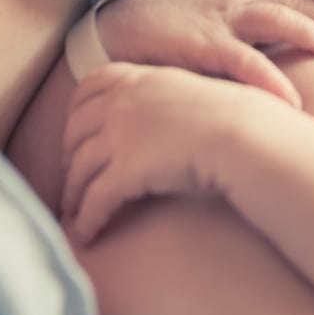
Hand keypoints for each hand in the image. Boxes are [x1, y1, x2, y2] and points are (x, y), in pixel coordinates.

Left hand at [60, 62, 269, 244]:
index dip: (75, 112)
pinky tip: (88, 235)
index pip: (89, 87)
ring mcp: (119, 136)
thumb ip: (166, 97)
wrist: (245, 134)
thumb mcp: (191, 92)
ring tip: (74, 211)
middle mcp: (120, 103)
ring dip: (73, 193)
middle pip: (75, 130)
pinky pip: (95, 201)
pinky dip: (86, 220)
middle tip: (72, 177)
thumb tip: (166, 115)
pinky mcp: (124, 171)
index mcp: (137, 79)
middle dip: (69, 156)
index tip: (74, 132)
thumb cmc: (235, 117)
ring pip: (79, 169)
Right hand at [94, 0, 313, 106]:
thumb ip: (226, 18)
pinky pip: (247, 62)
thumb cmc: (148, 25)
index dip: (310, 3)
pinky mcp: (202, 44)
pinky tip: (293, 97)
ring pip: (277, 20)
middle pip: (286, 0)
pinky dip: (273, 78)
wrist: (103, 30)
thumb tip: (257, 41)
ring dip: (311, 33)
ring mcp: (216, 17)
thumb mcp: (193, 9)